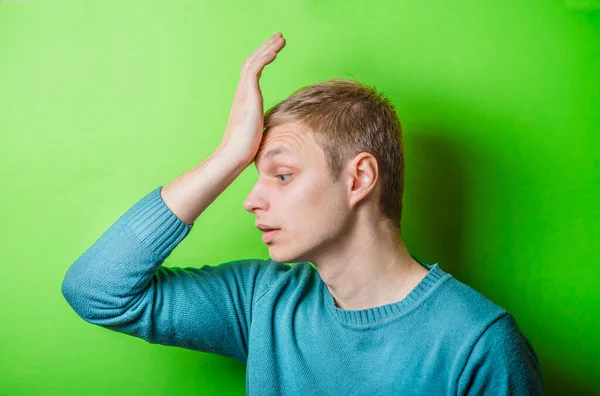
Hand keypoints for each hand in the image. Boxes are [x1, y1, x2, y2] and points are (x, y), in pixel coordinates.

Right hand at [218, 32, 285, 164]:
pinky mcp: (248, 96)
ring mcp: (243, 94)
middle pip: (252, 62)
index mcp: (244, 99)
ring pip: (253, 62)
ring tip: (280, 39)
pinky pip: (255, 70)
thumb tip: (275, 129)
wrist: (234, 156)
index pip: (252, 72)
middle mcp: (242, 93)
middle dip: (266, 47)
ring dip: (268, 48)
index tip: (275, 50)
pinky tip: (275, 52)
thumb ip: (264, 124)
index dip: (263, 58)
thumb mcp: (259, 131)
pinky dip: (264, 58)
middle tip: (279, 37)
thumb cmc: (245, 150)